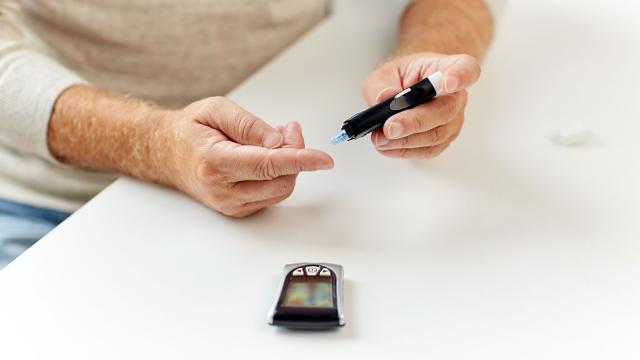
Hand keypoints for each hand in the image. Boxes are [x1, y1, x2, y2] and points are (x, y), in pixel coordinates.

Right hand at [161, 97, 332, 217]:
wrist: (166, 154)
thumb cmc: (189, 131)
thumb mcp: (215, 109)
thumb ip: (248, 124)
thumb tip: (278, 140)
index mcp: (214, 163)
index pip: (267, 164)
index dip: (299, 159)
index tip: (323, 159)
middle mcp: (222, 190)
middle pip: (281, 181)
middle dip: (295, 154)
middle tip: (288, 129)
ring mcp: (230, 204)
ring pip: (281, 190)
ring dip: (289, 165)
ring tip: (273, 139)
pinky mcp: (239, 209)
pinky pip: (272, 194)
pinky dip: (279, 174)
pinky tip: (266, 156)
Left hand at [361, 53, 480, 158]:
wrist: (404, 91)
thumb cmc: (399, 79)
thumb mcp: (383, 75)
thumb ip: (381, 85)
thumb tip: (385, 98)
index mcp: (447, 68)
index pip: (466, 69)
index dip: (461, 76)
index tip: (448, 82)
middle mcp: (456, 96)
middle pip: (446, 110)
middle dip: (415, 122)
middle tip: (389, 127)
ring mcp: (453, 121)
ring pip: (436, 135)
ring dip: (405, 140)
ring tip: (380, 138)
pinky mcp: (443, 141)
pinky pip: (427, 150)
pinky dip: (404, 150)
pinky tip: (386, 146)